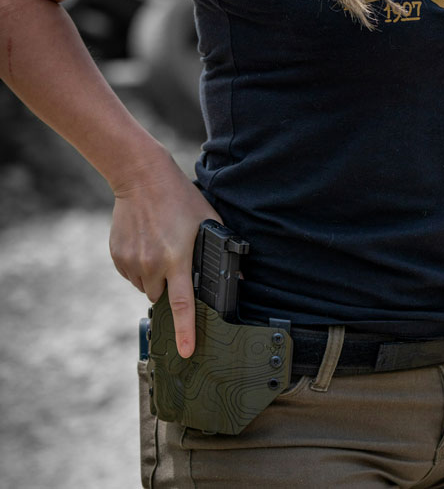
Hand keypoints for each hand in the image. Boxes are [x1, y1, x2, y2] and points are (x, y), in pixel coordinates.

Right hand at [108, 150, 221, 357]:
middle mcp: (152, 264)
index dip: (185, 331)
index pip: (182, 304)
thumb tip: (238, 277)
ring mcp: (132, 261)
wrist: (141, 178)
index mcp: (176, 258)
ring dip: (154, 277)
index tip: (186, 353)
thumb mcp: (209, 220)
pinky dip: (139, 268)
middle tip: (176, 261)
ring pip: (145, 287)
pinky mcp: (117, 257)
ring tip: (161, 248)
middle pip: (161, 297)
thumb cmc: (180, 197)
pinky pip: (131, 275)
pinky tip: (146, 244)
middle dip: (170, 287)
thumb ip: (221, 249)